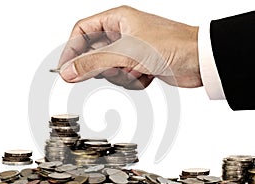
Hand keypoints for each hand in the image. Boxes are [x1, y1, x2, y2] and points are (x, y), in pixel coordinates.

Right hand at [58, 6, 201, 88]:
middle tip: (116, 68)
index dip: (71, 49)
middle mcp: (122, 34)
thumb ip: (94, 62)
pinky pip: (124, 79)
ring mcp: (130, 51)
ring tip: (138, 69)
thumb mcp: (126, 52)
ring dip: (122, 75)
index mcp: (117, 20)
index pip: (82, 32)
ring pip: (109, 70)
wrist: (200, 61)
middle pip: (94, 53)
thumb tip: (68, 71)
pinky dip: (134, 81)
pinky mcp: (139, 66)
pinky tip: (148, 74)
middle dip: (104, 66)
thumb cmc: (170, 45)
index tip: (66, 69)